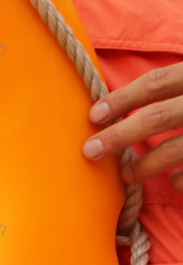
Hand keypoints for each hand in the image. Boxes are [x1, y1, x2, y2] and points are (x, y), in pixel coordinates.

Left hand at [83, 61, 182, 189]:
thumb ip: (173, 84)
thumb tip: (123, 105)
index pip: (156, 82)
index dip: (122, 99)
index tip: (93, 116)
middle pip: (157, 117)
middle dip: (119, 136)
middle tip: (90, 151)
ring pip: (174, 150)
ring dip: (145, 166)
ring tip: (127, 176)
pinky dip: (181, 179)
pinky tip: (173, 181)